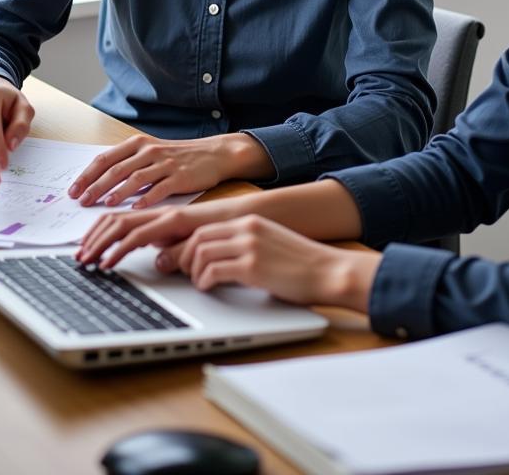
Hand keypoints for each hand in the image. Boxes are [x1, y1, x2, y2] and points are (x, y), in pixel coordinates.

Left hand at [67, 132, 272, 207]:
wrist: (215, 154)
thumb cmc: (180, 157)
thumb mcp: (151, 153)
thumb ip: (128, 164)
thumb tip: (99, 183)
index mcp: (139, 144)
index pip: (105, 159)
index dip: (87, 175)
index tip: (73, 191)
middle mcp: (150, 151)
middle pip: (116, 170)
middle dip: (95, 187)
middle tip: (81, 202)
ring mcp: (165, 164)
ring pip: (135, 179)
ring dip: (117, 193)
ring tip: (104, 206)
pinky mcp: (180, 177)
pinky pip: (159, 189)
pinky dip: (146, 200)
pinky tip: (135, 209)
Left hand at [76, 199, 235, 267]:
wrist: (252, 214)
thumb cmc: (222, 229)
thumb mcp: (189, 239)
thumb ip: (172, 245)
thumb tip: (157, 259)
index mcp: (160, 213)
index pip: (119, 217)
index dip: (97, 233)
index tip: (83, 250)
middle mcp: (162, 211)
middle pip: (117, 219)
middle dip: (93, 239)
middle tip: (79, 258)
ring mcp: (172, 215)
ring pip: (127, 224)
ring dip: (104, 243)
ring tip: (93, 260)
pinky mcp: (184, 221)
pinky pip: (148, 229)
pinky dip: (126, 243)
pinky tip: (116, 255)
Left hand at [175, 215, 379, 309]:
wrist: (329, 271)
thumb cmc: (302, 264)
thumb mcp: (270, 244)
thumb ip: (244, 245)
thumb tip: (217, 258)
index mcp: (251, 220)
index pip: (206, 226)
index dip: (187, 243)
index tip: (179, 256)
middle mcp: (247, 228)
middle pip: (198, 237)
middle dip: (183, 255)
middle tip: (181, 271)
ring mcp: (250, 246)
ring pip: (201, 252)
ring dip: (192, 270)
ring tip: (198, 281)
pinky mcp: (253, 266)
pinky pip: (213, 270)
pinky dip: (204, 280)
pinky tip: (209, 287)